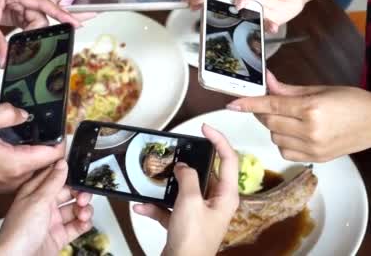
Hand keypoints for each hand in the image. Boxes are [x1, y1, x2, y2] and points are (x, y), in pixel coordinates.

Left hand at [0, 0, 79, 67]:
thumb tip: (4, 61)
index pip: (42, 3)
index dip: (60, 14)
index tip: (75, 23)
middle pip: (40, 16)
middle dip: (39, 34)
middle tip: (33, 51)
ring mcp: (19, 1)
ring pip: (35, 21)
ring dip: (32, 35)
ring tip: (24, 49)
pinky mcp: (16, 9)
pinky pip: (28, 22)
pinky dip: (27, 34)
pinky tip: (24, 43)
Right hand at [0, 103, 65, 205]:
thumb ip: (7, 112)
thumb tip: (23, 113)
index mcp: (17, 164)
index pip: (55, 154)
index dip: (61, 137)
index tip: (60, 125)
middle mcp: (18, 178)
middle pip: (48, 161)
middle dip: (48, 142)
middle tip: (43, 125)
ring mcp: (12, 183)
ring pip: (36, 166)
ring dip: (36, 150)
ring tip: (28, 133)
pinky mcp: (4, 184)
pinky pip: (24, 170)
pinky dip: (25, 157)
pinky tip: (15, 144)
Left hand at [0, 160, 92, 255]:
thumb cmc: (18, 232)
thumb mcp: (38, 200)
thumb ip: (53, 181)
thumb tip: (62, 163)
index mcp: (35, 193)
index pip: (55, 177)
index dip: (69, 174)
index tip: (81, 174)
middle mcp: (44, 206)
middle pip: (68, 193)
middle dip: (79, 193)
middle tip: (83, 198)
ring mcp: (51, 222)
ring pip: (74, 210)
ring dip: (84, 209)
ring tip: (83, 213)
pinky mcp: (58, 237)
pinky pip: (76, 226)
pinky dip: (84, 224)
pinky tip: (84, 222)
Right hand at [133, 124, 238, 255]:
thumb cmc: (194, 241)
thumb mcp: (190, 201)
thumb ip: (188, 178)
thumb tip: (184, 167)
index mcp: (226, 196)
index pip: (228, 159)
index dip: (219, 140)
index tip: (205, 128)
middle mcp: (215, 203)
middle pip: (204, 173)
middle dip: (187, 164)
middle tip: (177, 151)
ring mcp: (200, 214)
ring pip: (184, 190)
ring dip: (168, 186)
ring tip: (157, 176)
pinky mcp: (184, 224)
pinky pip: (170, 208)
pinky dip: (156, 206)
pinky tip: (142, 205)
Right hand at [188, 0, 304, 32]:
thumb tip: (238, 2)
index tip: (195, 0)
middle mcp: (233, 0)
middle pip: (214, 9)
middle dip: (206, 15)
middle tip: (205, 20)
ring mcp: (244, 14)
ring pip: (230, 24)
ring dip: (230, 29)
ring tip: (232, 32)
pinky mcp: (257, 25)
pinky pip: (253, 32)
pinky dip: (261, 32)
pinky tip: (270, 27)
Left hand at [225, 72, 370, 161]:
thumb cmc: (351, 101)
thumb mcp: (319, 89)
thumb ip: (288, 89)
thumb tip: (266, 81)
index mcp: (311, 108)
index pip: (270, 105)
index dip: (249, 104)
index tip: (232, 103)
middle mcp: (309, 130)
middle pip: (269, 122)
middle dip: (263, 112)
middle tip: (268, 104)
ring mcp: (312, 147)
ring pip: (274, 137)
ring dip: (274, 127)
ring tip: (291, 118)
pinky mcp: (315, 159)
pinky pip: (285, 150)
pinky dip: (283, 141)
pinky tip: (295, 132)